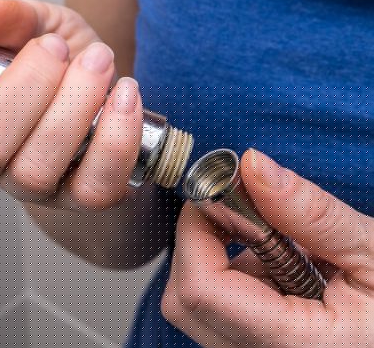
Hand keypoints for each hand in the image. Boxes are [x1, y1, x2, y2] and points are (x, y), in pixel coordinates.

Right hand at [0, 0, 143, 209]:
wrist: (114, 109)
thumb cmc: (66, 69)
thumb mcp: (39, 26)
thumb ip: (14, 17)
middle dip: (24, 87)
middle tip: (52, 49)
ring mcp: (29, 182)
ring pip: (36, 166)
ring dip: (74, 104)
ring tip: (96, 62)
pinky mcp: (80, 197)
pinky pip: (94, 182)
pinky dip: (115, 134)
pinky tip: (124, 95)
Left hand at [162, 149, 373, 347]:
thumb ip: (312, 213)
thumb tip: (253, 167)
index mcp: (296, 347)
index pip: (200, 289)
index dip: (197, 231)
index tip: (218, 195)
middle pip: (184, 302)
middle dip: (200, 244)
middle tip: (242, 211)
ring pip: (198, 310)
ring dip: (221, 263)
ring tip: (282, 248)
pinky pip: (220, 317)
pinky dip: (236, 282)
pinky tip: (284, 271)